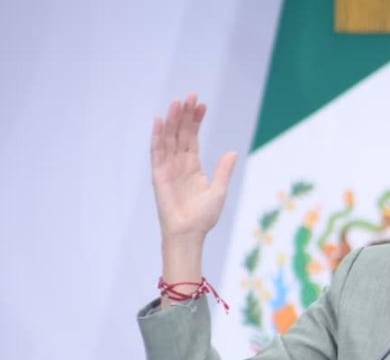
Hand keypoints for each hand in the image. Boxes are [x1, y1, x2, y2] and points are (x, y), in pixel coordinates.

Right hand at [150, 93, 237, 241]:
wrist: (189, 233)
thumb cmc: (203, 217)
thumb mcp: (218, 191)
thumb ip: (223, 171)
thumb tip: (232, 152)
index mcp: (193, 166)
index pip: (194, 137)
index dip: (197, 121)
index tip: (202, 104)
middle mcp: (179, 163)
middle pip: (181, 133)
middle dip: (185, 115)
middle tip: (191, 95)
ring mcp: (168, 168)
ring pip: (169, 138)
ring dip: (172, 120)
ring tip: (177, 102)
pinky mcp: (158, 175)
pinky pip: (157, 152)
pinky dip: (157, 136)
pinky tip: (160, 121)